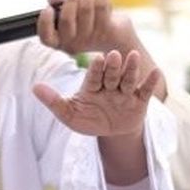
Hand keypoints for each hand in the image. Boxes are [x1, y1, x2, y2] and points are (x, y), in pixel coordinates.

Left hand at [32, 49, 161, 137]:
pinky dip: (150, 82)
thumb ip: (53, 102)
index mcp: (91, 86)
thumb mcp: (69, 115)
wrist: (110, 133)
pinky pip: (145, 91)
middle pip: (111, 75)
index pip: (93, 76)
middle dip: (112, 67)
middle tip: (113, 55)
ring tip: (133, 56)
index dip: (96, 69)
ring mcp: (125, 92)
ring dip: (131, 68)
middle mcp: (109, 85)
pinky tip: (156, 72)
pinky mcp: (139, 101)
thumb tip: (34, 88)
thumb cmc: (88, 120)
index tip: (97, 59)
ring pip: (128, 79)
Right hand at [38, 0, 134, 55]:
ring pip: (85, 9)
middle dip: (70, 0)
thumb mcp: (72, 11)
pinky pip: (101, 6)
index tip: (48, 8)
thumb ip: (59, 2)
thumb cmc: (89, 21)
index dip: (45, 22)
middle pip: (66, 19)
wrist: (117, 35)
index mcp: (60, 41)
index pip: (46, 38)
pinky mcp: (107, 31)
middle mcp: (73, 43)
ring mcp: (90, 39)